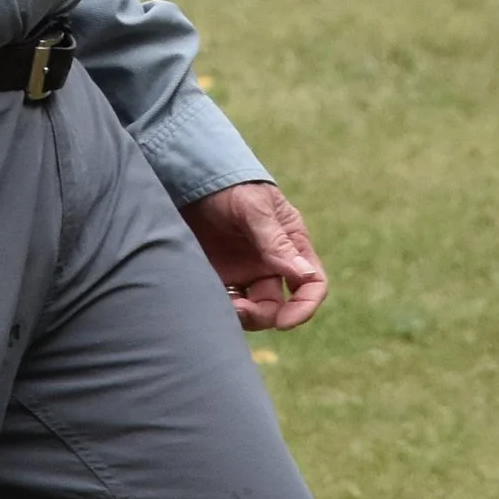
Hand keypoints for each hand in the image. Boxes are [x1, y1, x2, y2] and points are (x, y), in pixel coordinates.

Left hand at [183, 182, 328, 332]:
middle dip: (263, 316)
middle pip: (280, 307)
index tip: (284, 323)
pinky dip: (220, 310)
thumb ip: (275, 241)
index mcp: (291, 244)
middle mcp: (271, 263)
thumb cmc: (229, 185)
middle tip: (239, 311)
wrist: (186, 176)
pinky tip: (206, 300)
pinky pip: (226, 305)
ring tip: (221, 306)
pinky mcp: (219, 277)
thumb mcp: (253, 208)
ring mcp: (244, 272)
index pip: (312, 284)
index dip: (304, 307)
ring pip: (253, 311)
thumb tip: (304, 275)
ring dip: (241, 317)